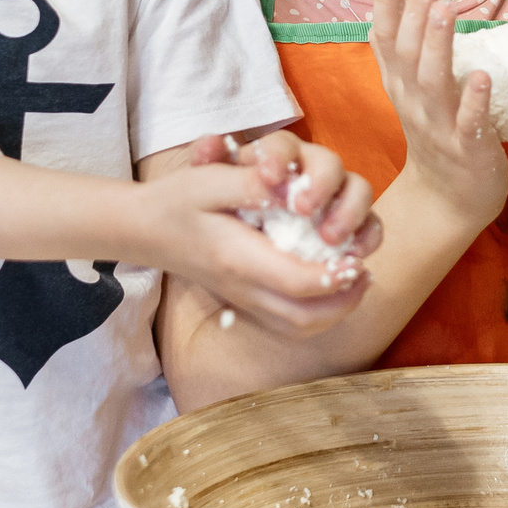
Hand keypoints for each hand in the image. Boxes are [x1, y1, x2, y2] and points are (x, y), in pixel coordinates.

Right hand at [140, 142, 377, 335]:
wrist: (143, 228)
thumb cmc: (178, 199)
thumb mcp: (210, 179)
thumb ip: (255, 184)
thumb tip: (295, 192)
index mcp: (237, 258)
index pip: (298, 281)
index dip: (335, 274)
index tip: (356, 258)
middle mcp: (242, 287)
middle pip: (304, 317)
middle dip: (344, 300)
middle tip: (363, 272)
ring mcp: (242, 300)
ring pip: (299, 327)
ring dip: (336, 310)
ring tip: (356, 281)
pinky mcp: (243, 302)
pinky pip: (287, 324)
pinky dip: (318, 314)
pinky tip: (332, 288)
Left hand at [190, 129, 381, 256]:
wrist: (216, 236)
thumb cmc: (208, 207)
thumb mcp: (201, 186)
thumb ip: (209, 162)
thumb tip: (213, 143)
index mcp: (274, 156)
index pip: (283, 144)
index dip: (280, 157)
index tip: (269, 177)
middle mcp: (309, 171)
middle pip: (330, 163)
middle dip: (323, 184)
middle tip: (304, 210)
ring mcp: (331, 198)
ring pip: (358, 191)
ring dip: (351, 212)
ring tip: (331, 239)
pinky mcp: (345, 227)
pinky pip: (369, 227)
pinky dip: (367, 239)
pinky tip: (352, 258)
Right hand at [369, 0, 507, 221]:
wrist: (448, 202)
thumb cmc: (436, 136)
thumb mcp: (409, 93)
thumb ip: (400, 54)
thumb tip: (384, 7)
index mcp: (401, 86)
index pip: (386, 38)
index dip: (386, 3)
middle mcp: (413, 103)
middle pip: (408, 53)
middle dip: (415, 13)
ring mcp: (439, 127)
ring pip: (435, 83)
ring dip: (439, 45)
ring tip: (448, 9)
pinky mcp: (468, 150)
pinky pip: (470, 123)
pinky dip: (475, 101)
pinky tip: (484, 75)